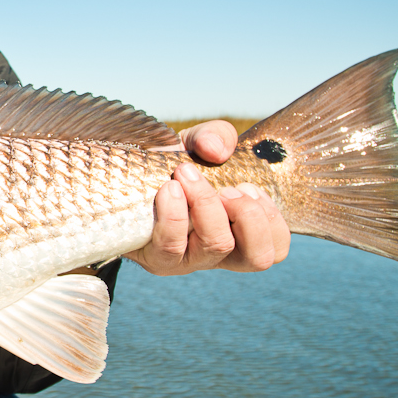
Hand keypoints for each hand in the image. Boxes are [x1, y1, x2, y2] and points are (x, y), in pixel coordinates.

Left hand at [125, 121, 291, 275]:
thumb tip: (216, 150)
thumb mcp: (199, 144)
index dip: (272, 221)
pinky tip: (168, 189)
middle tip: (229, 187)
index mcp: (238, 233)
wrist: (121, 178)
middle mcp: (217, 254)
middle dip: (249, 215)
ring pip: (216, 246)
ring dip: (208, 204)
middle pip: (257, 257)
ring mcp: (187, 260)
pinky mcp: (156, 259)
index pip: (275, 249)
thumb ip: (216, 137)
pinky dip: (175, 213)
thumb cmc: (170, 165)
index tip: (251, 188)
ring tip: (188, 175)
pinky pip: (172, 244)